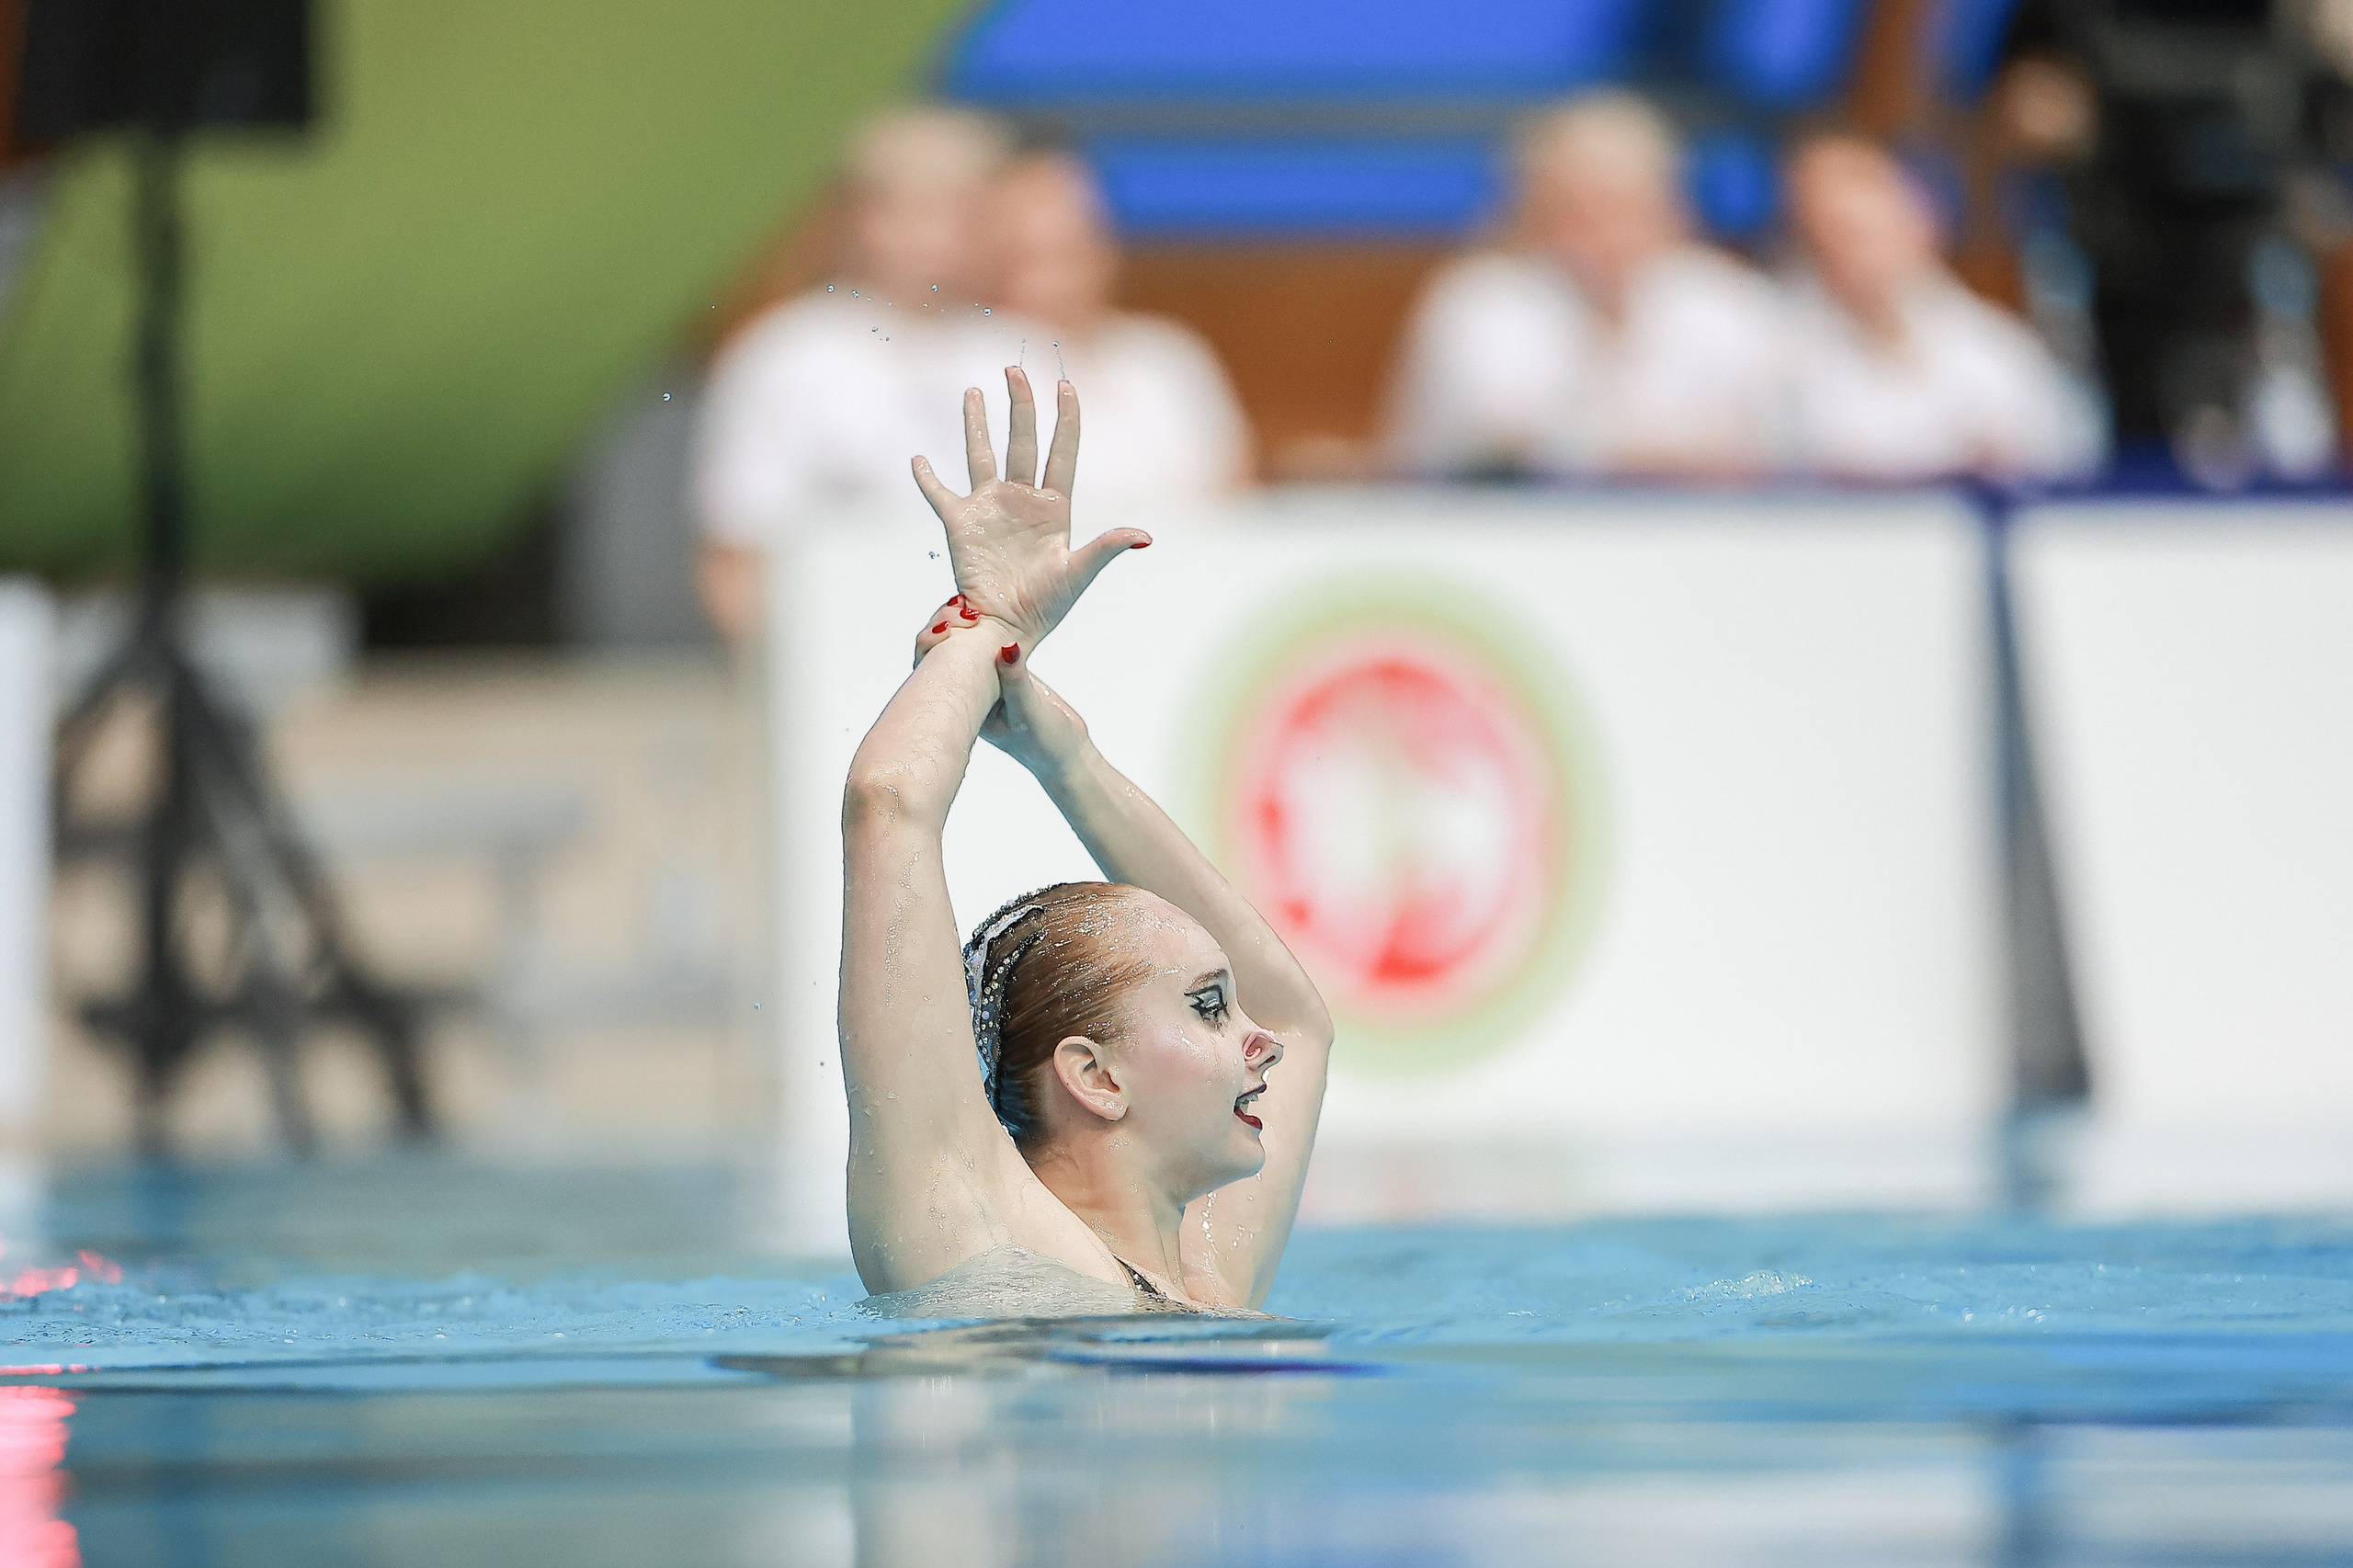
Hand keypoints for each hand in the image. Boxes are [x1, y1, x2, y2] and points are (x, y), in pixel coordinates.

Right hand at [911, 367, 1150, 652]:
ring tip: (972, 390)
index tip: (1066, 384)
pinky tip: (918, 458)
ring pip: (981, 454)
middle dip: (1020, 404)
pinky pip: (939, 495)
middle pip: (1021, 441)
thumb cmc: (1047, 606)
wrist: (1006, 628)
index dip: (1065, 418)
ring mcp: (989, 508)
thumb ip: (1106, 548)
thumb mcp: (1079, 574)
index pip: (1062, 452)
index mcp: (1054, 506)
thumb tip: (1144, 536)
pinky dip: (927, 478)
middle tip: (1014, 369)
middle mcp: (1021, 499)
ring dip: (976, 423)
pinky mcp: (959, 524)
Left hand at [912, 597, 1089, 774]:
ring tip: (972, 611)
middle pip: (948, 657)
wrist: (1066, 754)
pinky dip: (989, 635)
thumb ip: (1016, 679)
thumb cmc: (1045, 743)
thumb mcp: (1029, 710)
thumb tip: (1006, 646)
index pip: (940, 672)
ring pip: (969, 651)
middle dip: (950, 631)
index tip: (949, 622)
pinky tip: (988, 616)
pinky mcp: (1006, 677)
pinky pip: (990, 650)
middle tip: (961, 610)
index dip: (939, 645)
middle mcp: (972, 696)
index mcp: (967, 709)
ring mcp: (988, 686)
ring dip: (969, 630)